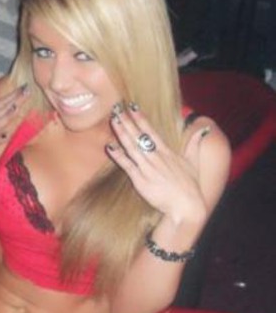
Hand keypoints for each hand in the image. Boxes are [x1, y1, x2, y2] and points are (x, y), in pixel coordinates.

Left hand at [105, 104, 208, 225]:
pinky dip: (118, 156)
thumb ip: (194, 145)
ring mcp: (147, 168)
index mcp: (167, 152)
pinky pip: (127, 165)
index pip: (151, 131)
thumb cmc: (190, 187)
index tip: (132, 106)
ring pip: (131, 147)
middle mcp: (156, 157)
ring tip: (113, 120)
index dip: (140, 118)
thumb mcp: (193, 163)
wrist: (186, 206)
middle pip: (138, 135)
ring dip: (121, 132)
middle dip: (127, 121)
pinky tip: (109, 146)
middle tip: (116, 108)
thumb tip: (202, 130)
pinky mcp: (141, 180)